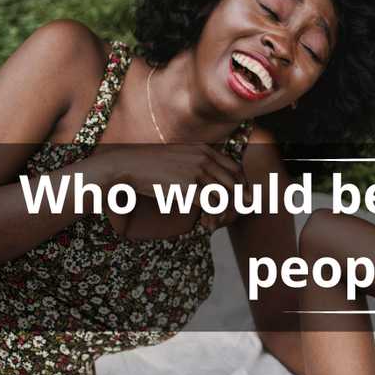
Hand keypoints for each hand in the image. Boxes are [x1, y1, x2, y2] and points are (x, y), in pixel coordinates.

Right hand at [90, 143, 249, 230]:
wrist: (130, 165)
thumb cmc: (152, 164)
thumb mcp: (179, 155)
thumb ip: (197, 163)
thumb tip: (210, 181)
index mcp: (204, 150)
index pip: (234, 167)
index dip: (243, 184)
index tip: (245, 196)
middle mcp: (204, 159)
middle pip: (233, 183)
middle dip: (240, 200)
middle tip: (240, 212)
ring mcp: (197, 172)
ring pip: (225, 196)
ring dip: (226, 212)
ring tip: (219, 222)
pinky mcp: (189, 187)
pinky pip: (212, 205)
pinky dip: (213, 217)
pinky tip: (208, 224)